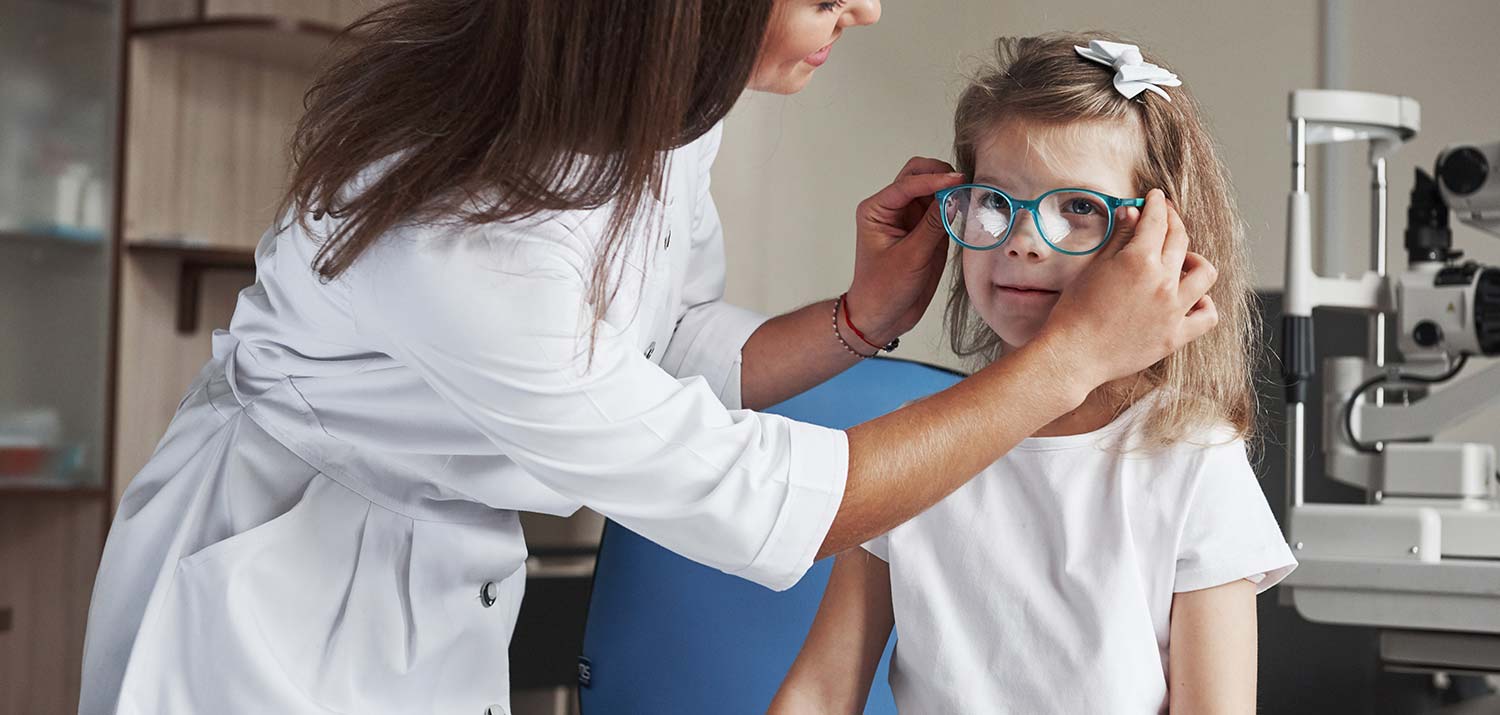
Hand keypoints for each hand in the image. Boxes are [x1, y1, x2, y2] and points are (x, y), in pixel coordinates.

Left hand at [844, 157, 966, 345]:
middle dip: (941, 175)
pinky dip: (955, 206)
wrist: (883, 316)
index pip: (907, 184)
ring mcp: (910, 218)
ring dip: (950, 189)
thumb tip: (952, 197)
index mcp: (876, 210)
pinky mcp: (925, 230)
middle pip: (918, 175)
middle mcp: (892, 208)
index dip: (934, 180)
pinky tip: (968, 210)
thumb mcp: (910, 257)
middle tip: (964, 185)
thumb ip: (932, 226)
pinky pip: (942, 209)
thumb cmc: (883, 289)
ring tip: (970, 196)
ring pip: (933, 189)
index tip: (958, 180)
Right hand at [1034, 189, 1218, 388]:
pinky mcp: (1175, 336)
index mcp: (1139, 260)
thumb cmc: (1074, 312)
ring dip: (1195, 260)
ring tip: (1182, 262)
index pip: (1156, 220)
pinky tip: (1193, 299)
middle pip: (1180, 239)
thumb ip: (1119, 238)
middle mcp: (1162, 282)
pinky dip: (1205, 303)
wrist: (1072, 355)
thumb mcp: (1094, 268)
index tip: (1156, 197)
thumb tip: (1133, 211)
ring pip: (1204, 272)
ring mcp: (1173, 310)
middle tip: (1165, 218)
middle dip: (1173, 221)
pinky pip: (1208, 315)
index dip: (1157, 204)